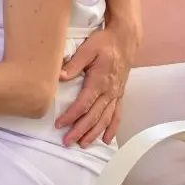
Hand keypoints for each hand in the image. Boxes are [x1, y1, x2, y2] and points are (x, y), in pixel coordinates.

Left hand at [56, 26, 133, 146]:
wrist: (125, 39)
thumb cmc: (104, 42)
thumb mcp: (87, 48)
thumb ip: (74, 63)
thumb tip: (60, 76)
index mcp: (99, 81)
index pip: (84, 104)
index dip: (72, 116)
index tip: (60, 125)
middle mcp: (109, 91)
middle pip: (94, 116)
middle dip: (81, 131)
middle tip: (68, 142)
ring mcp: (116, 94)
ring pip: (106, 119)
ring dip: (94, 133)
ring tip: (83, 144)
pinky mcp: (120, 94)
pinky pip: (117, 115)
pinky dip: (112, 128)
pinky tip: (107, 139)